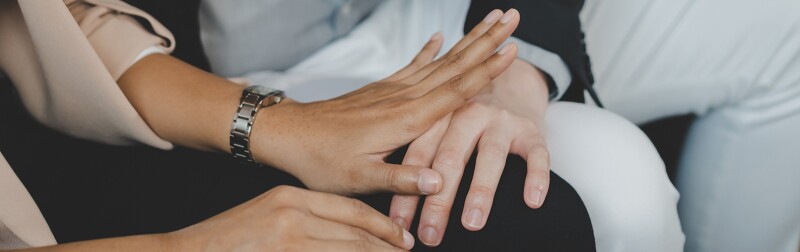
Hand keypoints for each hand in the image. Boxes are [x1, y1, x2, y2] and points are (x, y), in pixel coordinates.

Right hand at [169, 186, 413, 250]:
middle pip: (356, 231)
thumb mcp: (268, 216)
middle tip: (408, 251)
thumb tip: (344, 235)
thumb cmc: (226, 241)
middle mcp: (294, 213)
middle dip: (387, 246)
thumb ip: (305, 221)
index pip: (350, 209)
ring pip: (350, 249)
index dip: (381, 225)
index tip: (401, 237)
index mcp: (291, 198)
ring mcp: (290, 237)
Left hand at [249, 9, 520, 195]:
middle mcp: (403, 97)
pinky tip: (441, 37)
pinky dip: (430, 50)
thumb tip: (440, 181)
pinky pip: (413, 65)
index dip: (486, 71)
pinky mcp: (380, 90)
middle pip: (455, 66)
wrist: (289, 136)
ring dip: (468, 41)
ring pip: (440, 61)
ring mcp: (392, 90)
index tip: (512, 50)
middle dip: (487, 42)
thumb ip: (400, 180)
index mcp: (405, 119)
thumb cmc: (323, 162)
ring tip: (491, 22)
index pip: (455, 90)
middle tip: (513, 18)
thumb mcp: (359, 180)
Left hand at [389, 52, 552, 244]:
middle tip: (431, 236)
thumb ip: (414, 152)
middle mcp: (467, 113)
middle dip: (440, 201)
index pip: (417, 156)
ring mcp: (500, 120)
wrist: (506, 72)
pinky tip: (533, 201)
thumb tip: (407, 196)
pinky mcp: (529, 128)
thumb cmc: (458, 113)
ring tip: (473, 223)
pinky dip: (537, 176)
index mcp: (436, 113)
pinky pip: (537, 153)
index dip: (408, 191)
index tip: (400, 224)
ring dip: (481, 190)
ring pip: (490, 156)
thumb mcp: (427, 122)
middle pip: (451, 158)